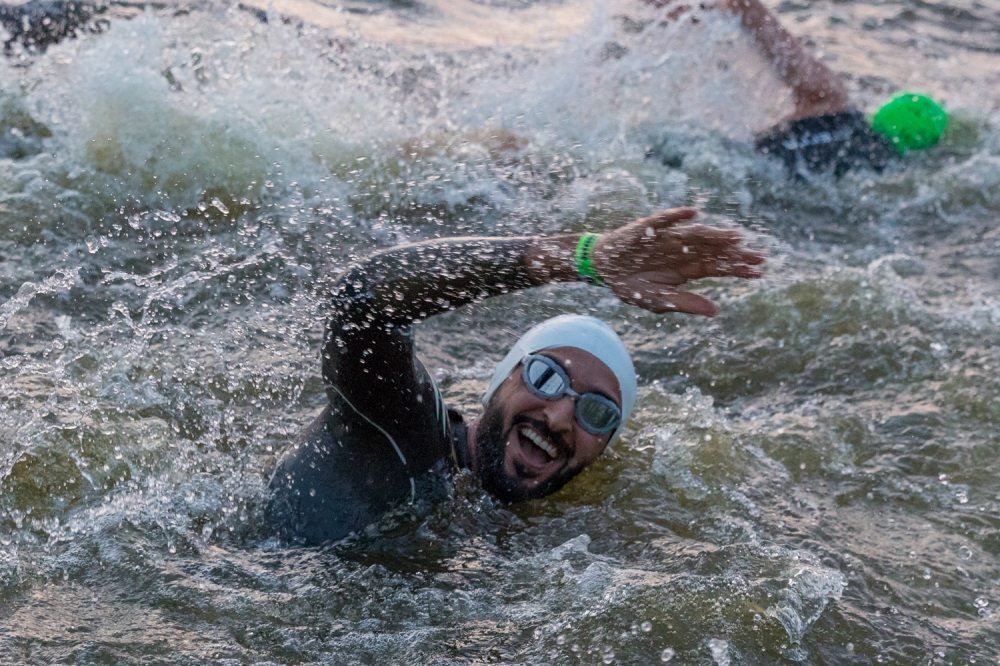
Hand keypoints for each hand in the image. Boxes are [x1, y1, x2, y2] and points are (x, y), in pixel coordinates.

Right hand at [592, 208, 763, 315]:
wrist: (604, 270)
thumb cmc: (633, 286)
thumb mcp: (659, 301)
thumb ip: (686, 304)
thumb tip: (716, 311)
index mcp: (687, 269)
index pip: (718, 268)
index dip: (737, 269)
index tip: (759, 273)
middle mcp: (682, 251)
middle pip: (714, 251)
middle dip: (736, 254)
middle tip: (760, 257)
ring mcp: (667, 239)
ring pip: (696, 235)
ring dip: (715, 235)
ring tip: (735, 238)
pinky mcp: (648, 229)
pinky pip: (665, 220)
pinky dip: (678, 216)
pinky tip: (693, 213)